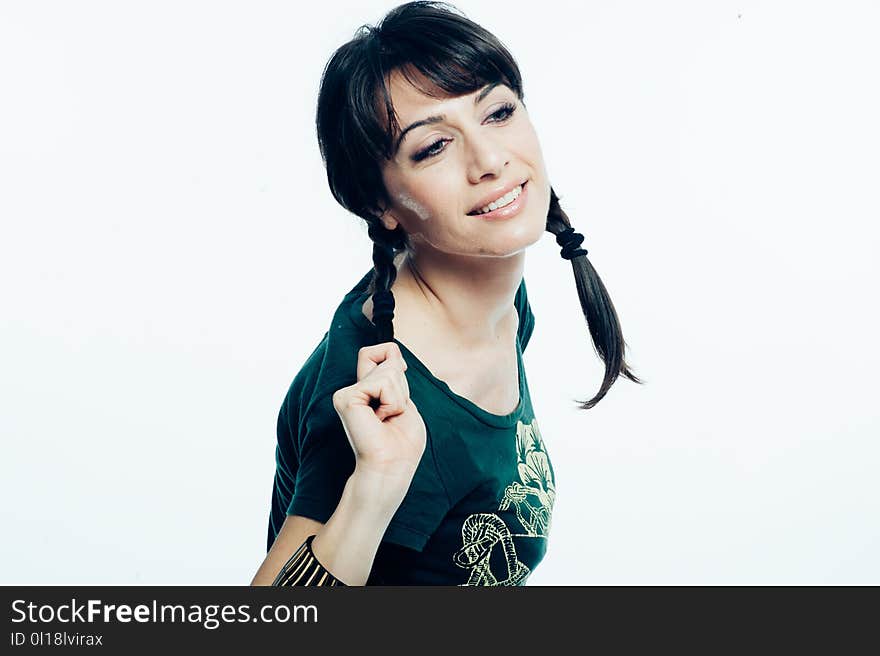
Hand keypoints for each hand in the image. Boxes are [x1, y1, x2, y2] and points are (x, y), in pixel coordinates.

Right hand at [332, 342, 426, 494]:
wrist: (392, 468)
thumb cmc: (402, 444)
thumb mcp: (406, 402)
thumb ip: (396, 376)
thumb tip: (392, 352)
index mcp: (367, 389)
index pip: (385, 351)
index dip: (397, 362)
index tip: (399, 395)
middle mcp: (354, 388)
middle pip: (390, 357)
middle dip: (402, 387)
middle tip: (392, 414)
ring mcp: (347, 393)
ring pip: (389, 371)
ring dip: (398, 397)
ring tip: (386, 419)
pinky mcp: (345, 398)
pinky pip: (383, 383)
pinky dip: (392, 402)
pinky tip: (380, 420)